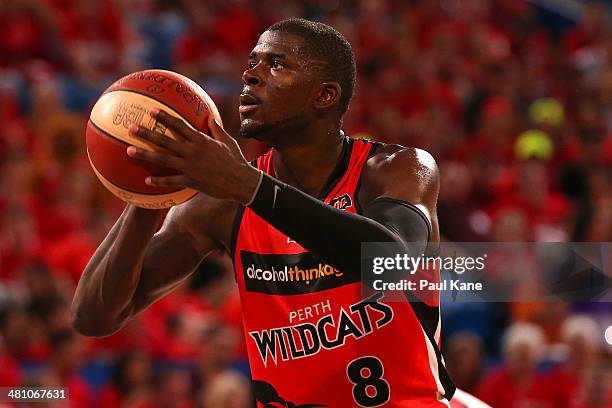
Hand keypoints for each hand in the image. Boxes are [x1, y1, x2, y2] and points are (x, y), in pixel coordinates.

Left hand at [126, 108, 259, 203]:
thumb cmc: (235, 160)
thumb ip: (217, 129)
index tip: (151, 110)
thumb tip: (211, 116)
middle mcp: (192, 151)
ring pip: (163, 159)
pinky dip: (159, 181)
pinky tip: (146, 180)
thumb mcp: (228, 141)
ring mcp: (190, 166)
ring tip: (128, 150)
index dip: (164, 117)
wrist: (241, 181)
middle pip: (165, 140)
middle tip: (130, 127)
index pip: (179, 125)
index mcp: (200, 140)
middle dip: (147, 133)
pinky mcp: (191, 181)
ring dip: (145, 154)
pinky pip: (171, 181)